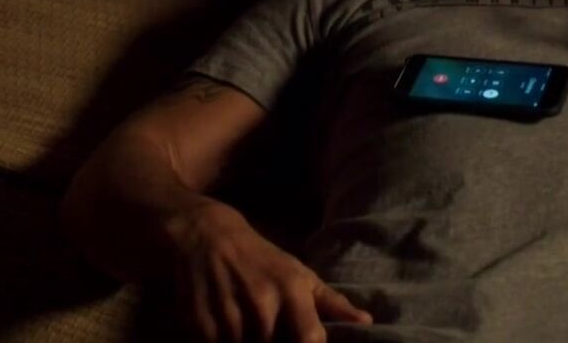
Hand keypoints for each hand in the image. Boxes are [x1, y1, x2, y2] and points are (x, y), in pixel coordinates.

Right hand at [164, 201, 371, 342]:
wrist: (206, 236)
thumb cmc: (261, 259)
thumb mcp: (298, 273)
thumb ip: (332, 302)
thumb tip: (366, 321)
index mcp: (291, 292)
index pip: (311, 339)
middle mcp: (262, 305)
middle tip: (272, 329)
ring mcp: (230, 316)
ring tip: (250, 328)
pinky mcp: (200, 325)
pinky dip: (224, 342)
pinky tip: (227, 330)